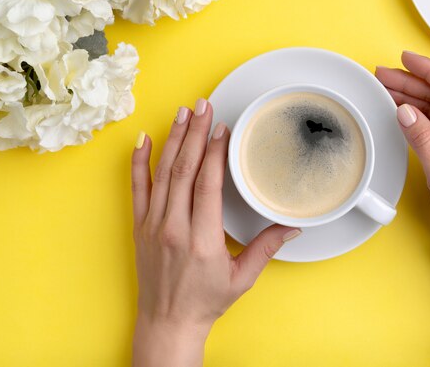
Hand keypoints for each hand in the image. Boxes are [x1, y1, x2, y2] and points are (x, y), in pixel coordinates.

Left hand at [130, 99, 300, 366]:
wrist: (168, 323)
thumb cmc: (205, 302)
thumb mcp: (242, 278)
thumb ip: (266, 248)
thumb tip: (292, 226)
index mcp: (202, 239)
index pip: (207, 184)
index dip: (214, 153)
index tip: (222, 129)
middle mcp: (174, 228)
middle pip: (184, 169)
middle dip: (195, 133)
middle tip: (203, 106)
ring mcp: (153, 225)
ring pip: (162, 173)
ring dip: (173, 140)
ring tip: (183, 113)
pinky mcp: (140, 227)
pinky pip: (137, 188)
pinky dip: (139, 162)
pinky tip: (144, 140)